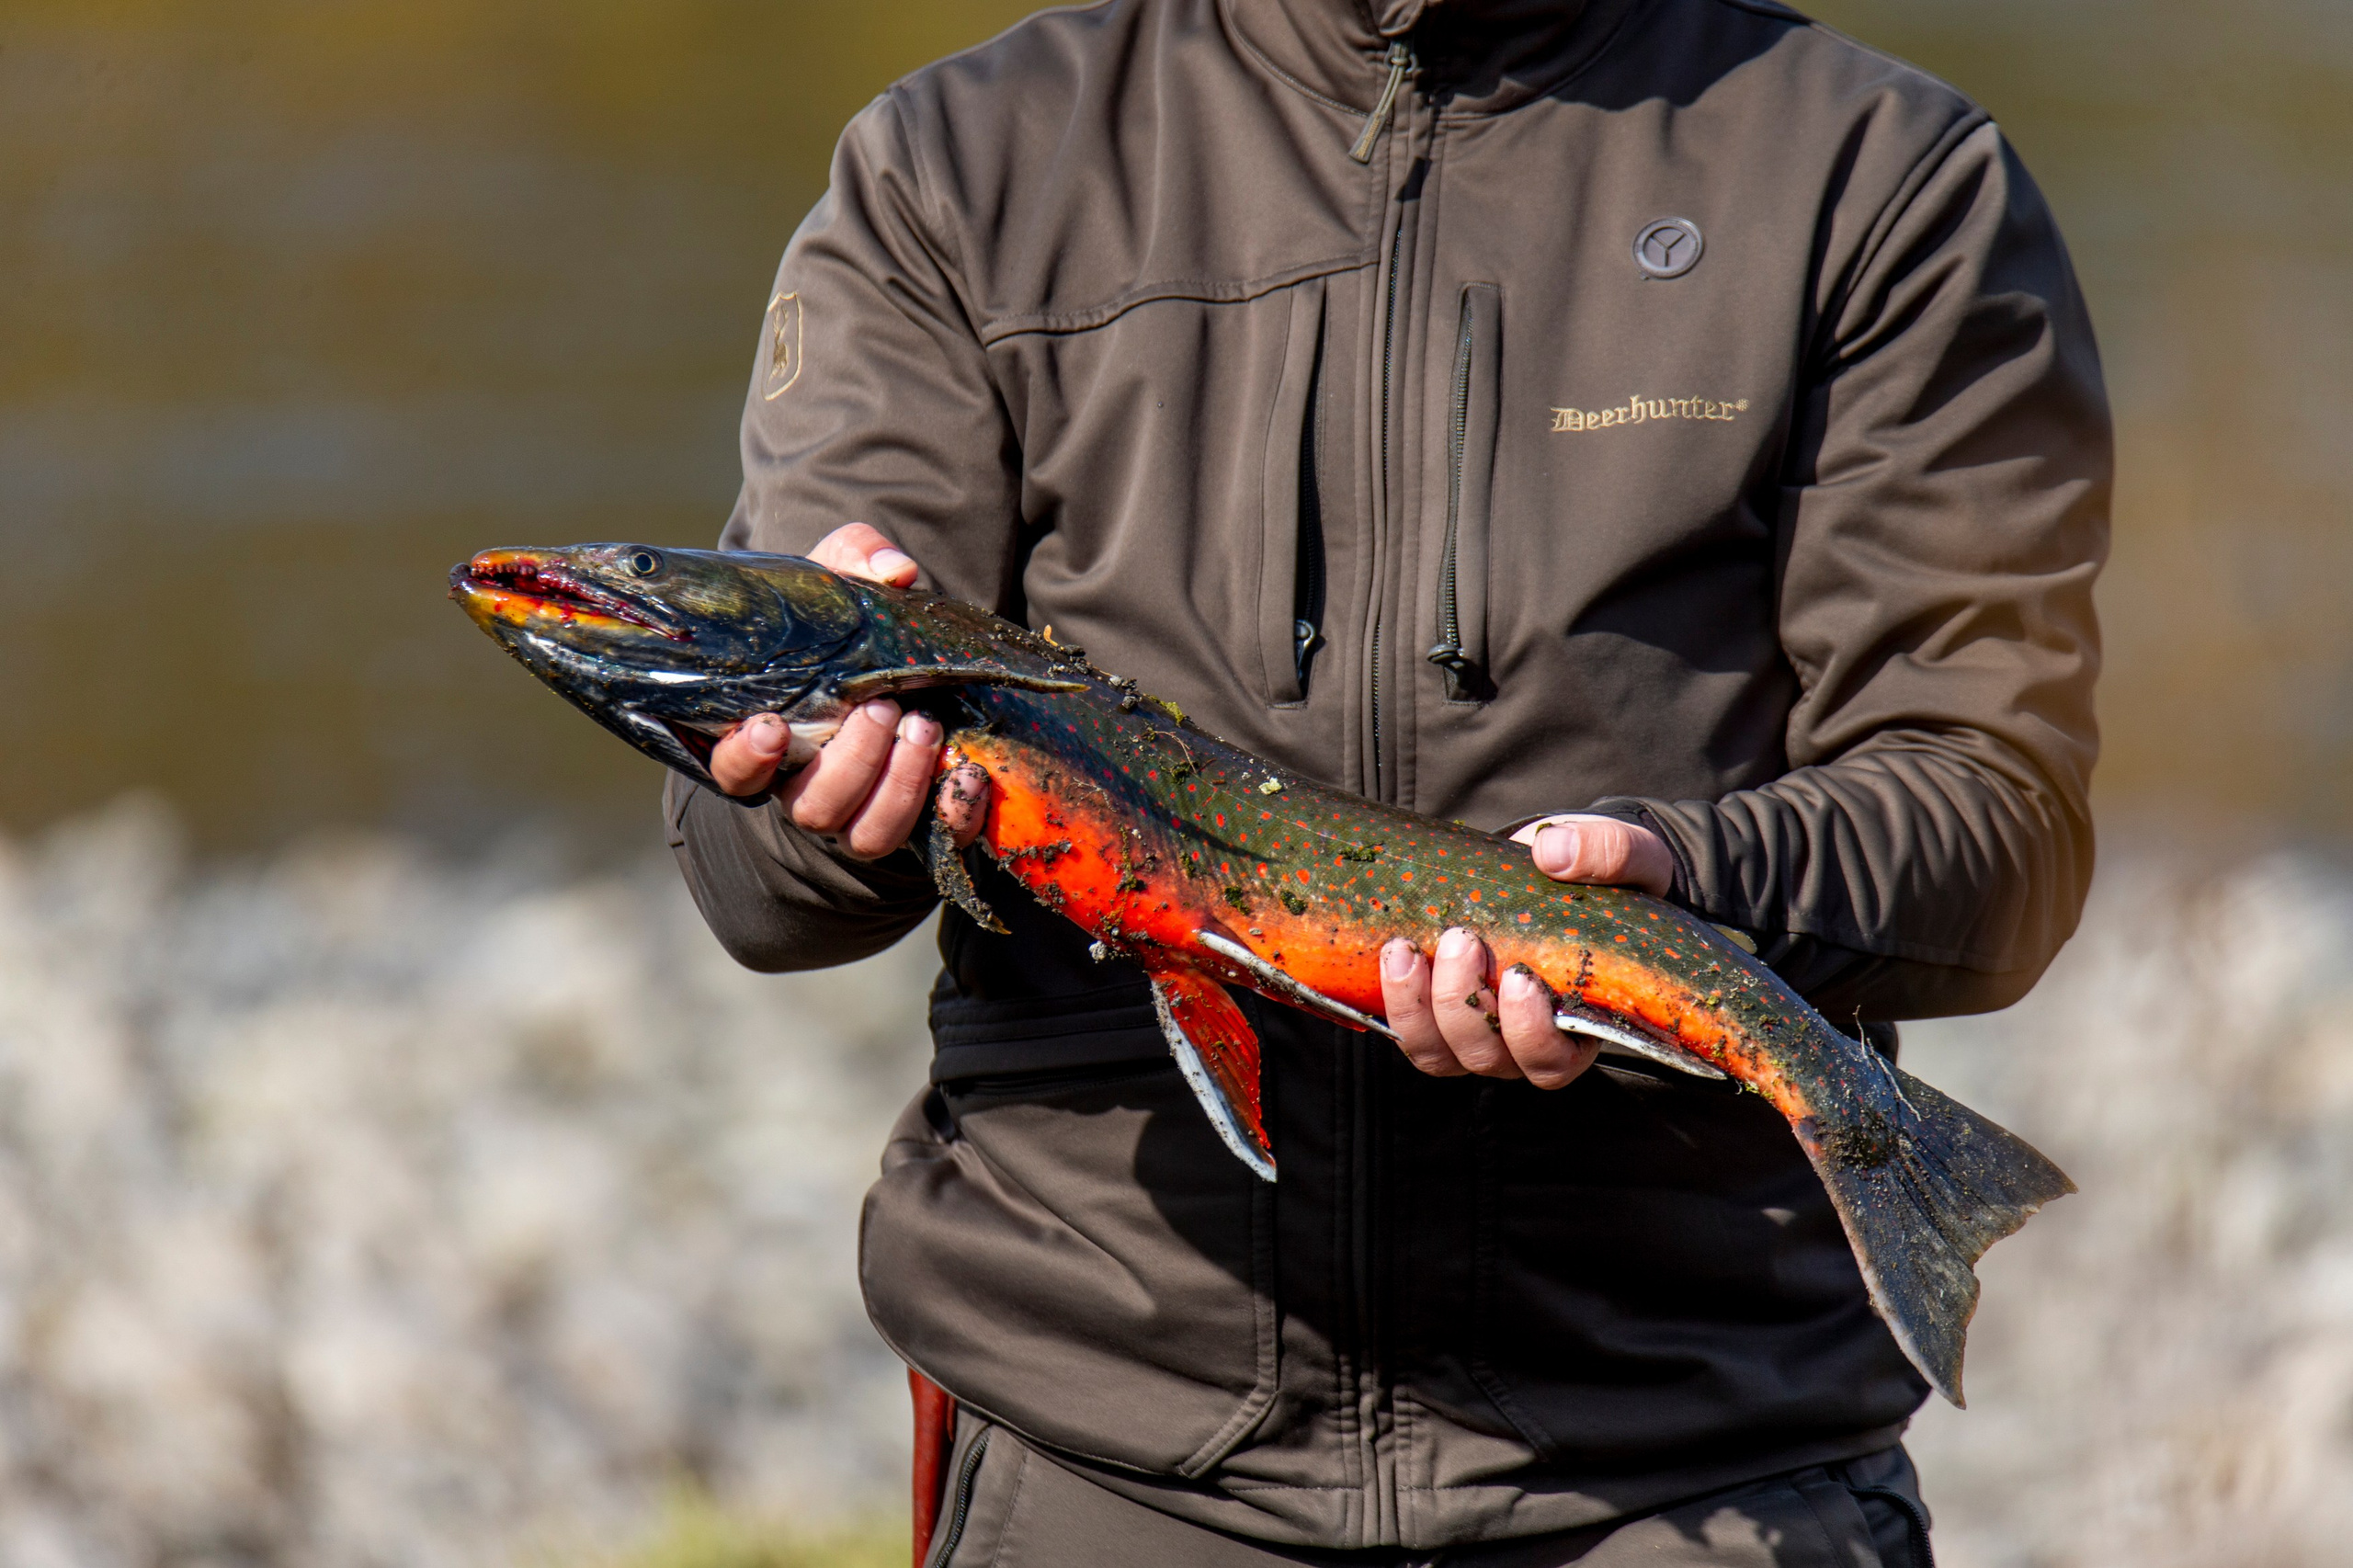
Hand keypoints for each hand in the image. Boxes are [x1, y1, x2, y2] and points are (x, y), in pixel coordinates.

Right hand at [707, 523, 989, 858]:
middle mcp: (807, 786)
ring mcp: (860, 812)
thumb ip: (854, 559)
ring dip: (898, 785)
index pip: (734, 772)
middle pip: (813, 805)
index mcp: (770, 741)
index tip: (769, 727)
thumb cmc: (843, 628)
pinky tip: (970, 774)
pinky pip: (932, 841)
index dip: (745, 759)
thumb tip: (895, 570)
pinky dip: (954, 815)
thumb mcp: (838, 583)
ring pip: (865, 833)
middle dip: (853, 760)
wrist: (892, 667)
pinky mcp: (915, 823)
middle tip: (885, 708)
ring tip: (925, 726)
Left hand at [1379, 815, 1672, 1088]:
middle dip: (1464, 1003)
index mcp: (1580, 1022)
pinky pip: (1405, 1025)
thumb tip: (1552, 851)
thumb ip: (1608, 852)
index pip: (1552, 1062)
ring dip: (1414, 1005)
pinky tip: (1393, 951)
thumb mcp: (1629, 856)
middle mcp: (1522, 1041)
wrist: (1557, 865)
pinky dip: (1391, 997)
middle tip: (1463, 938)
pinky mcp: (1435, 1007)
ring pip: (1435, 1051)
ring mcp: (1475, 1029)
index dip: (1531, 1034)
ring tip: (1405, 947)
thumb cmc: (1605, 875)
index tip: (1520, 977)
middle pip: (1485, 1056)